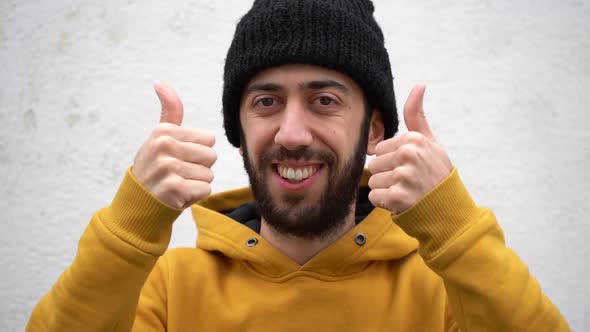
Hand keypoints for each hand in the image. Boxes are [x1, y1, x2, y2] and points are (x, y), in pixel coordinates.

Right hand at [132, 82, 216, 208]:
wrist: (138, 201)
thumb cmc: (155, 165)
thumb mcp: (160, 135)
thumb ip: (169, 110)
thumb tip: (160, 82)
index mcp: (164, 131)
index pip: (209, 139)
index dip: (198, 151)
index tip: (179, 157)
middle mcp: (164, 146)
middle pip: (211, 156)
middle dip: (200, 168)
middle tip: (179, 173)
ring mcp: (167, 168)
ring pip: (209, 174)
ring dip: (197, 183)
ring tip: (178, 184)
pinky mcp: (173, 189)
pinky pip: (205, 189)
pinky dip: (196, 196)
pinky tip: (179, 195)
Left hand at [368, 84, 451, 213]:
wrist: (449, 208)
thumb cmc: (436, 173)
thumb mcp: (430, 141)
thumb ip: (417, 115)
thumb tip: (419, 84)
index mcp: (413, 139)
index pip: (380, 149)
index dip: (392, 161)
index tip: (411, 168)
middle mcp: (408, 155)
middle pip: (374, 165)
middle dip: (388, 176)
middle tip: (409, 182)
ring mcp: (403, 176)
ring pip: (373, 181)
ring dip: (386, 190)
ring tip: (407, 191)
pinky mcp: (398, 197)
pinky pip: (374, 197)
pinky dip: (385, 203)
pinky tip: (403, 202)